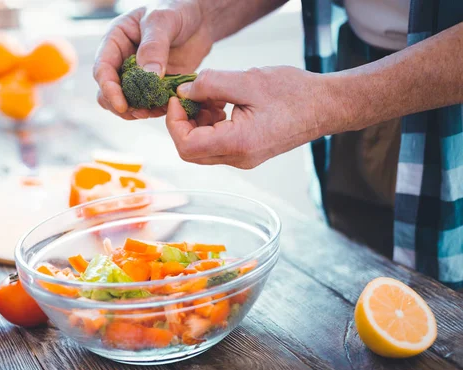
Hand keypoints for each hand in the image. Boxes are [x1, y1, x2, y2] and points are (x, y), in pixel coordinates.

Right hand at [93, 1, 212, 119]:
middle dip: (120, 104)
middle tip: (138, 113)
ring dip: (137, 110)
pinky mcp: (156, 85)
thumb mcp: (162, 21)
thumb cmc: (177, 9)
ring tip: (154, 111)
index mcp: (116, 41)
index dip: (109, 88)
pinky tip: (168, 108)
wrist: (200, 18)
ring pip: (127, 101)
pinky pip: (150, 103)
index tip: (121, 104)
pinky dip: (156, 109)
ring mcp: (139, 75)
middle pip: (109, 90)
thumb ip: (154, 47)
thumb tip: (148, 76)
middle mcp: (123, 60)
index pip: (103, 69)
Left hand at [166, 66, 327, 168]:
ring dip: (197, 121)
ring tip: (213, 97)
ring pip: (202, 148)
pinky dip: (210, 124)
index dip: (174, 122)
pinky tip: (222, 104)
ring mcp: (243, 159)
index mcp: (239, 143)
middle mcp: (239, 159)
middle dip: (184, 121)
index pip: (187, 146)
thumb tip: (183, 91)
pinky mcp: (246, 153)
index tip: (178, 98)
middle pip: (191, 151)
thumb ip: (210, 85)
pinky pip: (216, 144)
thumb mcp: (248, 81)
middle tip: (192, 95)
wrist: (325, 106)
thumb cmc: (294, 93)